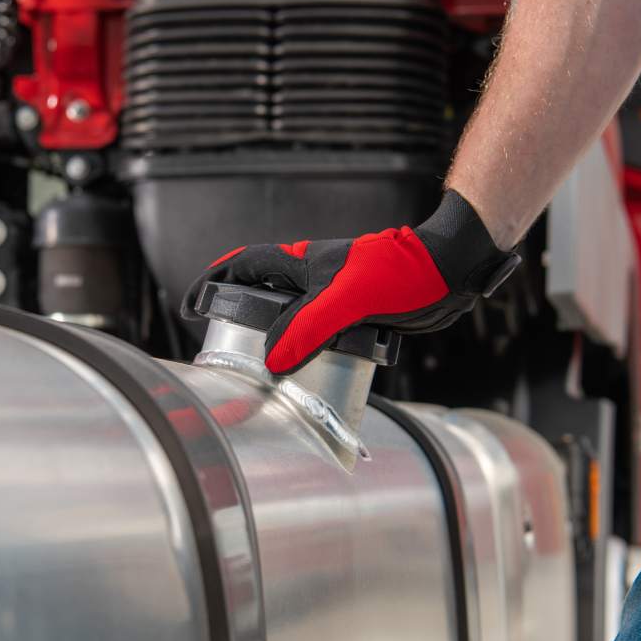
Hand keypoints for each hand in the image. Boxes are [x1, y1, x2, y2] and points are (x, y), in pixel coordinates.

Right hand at [182, 190, 520, 374]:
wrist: (448, 272)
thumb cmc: (401, 271)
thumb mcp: (348, 298)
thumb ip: (308, 324)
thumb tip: (273, 359)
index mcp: (303, 264)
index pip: (245, 266)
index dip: (214, 281)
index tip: (191, 305)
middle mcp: (314, 280)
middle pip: (264, 294)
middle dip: (237, 314)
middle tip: (219, 345)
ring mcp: (335, 300)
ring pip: (293, 320)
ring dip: (274, 341)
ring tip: (257, 371)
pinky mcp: (357, 319)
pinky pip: (320, 337)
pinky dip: (307, 354)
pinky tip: (308, 376)